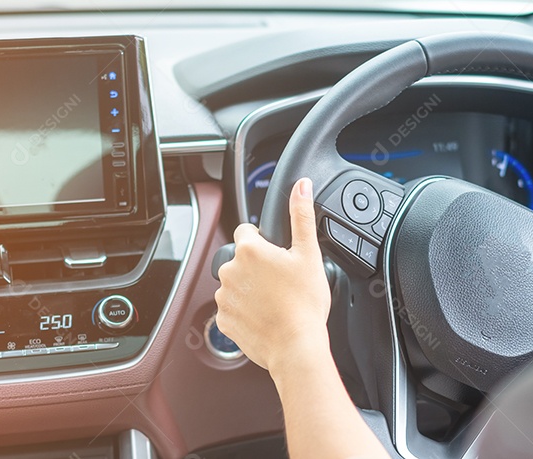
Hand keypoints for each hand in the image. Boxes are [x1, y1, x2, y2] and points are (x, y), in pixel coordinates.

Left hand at [214, 178, 332, 372]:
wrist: (296, 347)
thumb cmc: (304, 304)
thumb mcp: (309, 254)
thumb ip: (301, 215)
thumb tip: (301, 186)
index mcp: (249, 250)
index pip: (247, 231)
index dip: (264, 241)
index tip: (277, 256)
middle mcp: (229, 271)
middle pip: (241, 260)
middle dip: (257, 267)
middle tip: (280, 282)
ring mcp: (223, 298)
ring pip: (235, 285)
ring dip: (249, 289)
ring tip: (274, 301)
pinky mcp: (223, 321)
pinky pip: (232, 310)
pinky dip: (245, 312)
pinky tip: (265, 316)